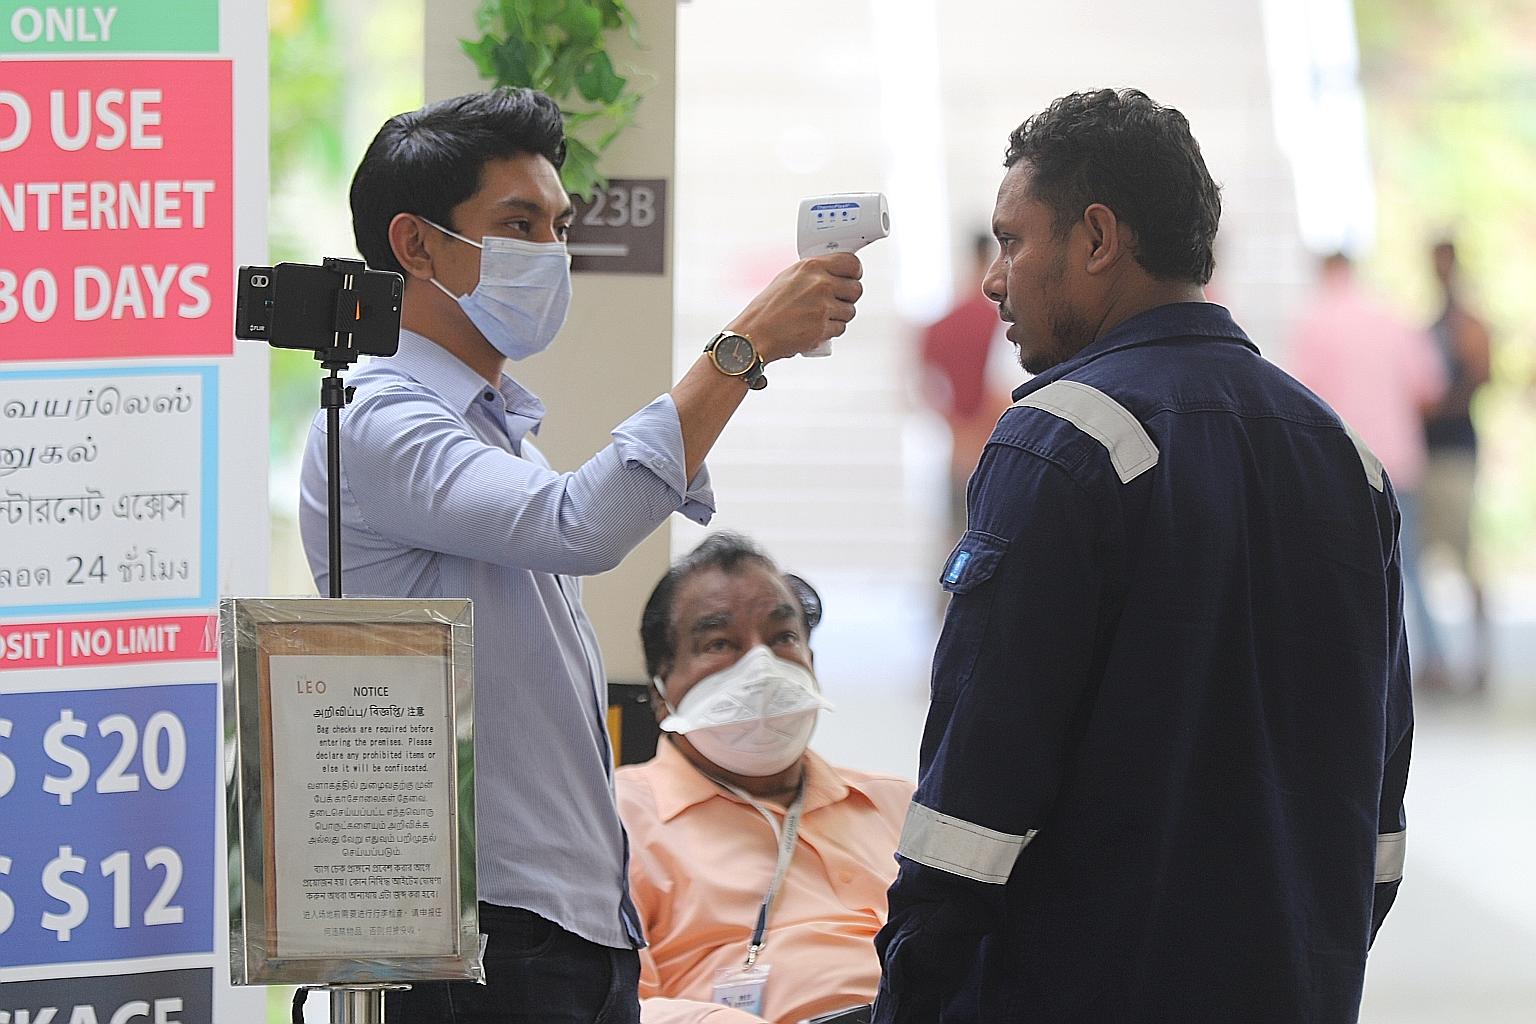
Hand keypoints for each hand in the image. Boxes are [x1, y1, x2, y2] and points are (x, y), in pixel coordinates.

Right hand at [726, 253, 863, 361]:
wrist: (755, 334)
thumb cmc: (767, 309)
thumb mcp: (788, 278)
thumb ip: (813, 273)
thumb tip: (835, 273)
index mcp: (811, 267)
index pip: (851, 263)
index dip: (855, 272)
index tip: (852, 277)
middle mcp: (819, 284)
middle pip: (856, 289)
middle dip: (848, 297)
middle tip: (836, 302)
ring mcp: (822, 307)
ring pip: (850, 311)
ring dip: (839, 316)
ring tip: (819, 317)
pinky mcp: (822, 328)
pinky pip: (840, 329)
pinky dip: (831, 331)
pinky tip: (815, 328)